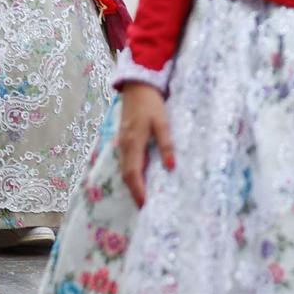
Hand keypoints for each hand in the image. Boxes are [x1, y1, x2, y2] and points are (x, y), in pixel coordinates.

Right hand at [117, 83, 174, 206]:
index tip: (144, 205)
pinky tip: (139, 178)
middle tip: (143, 207)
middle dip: (133, 191)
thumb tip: (171, 168)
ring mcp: (122, 143)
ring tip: (142, 196)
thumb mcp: (163, 123)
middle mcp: (124, 146)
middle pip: (126, 174)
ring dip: (132, 183)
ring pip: (124, 169)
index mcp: (133, 143)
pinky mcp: (124, 140)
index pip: (133, 173)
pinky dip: (131, 173)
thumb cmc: (152, 104)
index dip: (137, 190)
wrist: (138, 87)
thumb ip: (166, 145)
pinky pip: (125, 161)